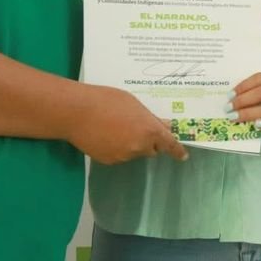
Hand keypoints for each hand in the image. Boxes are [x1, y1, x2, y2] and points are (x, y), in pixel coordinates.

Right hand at [69, 85, 187, 164]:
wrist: (77, 112)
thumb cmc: (107, 100)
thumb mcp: (133, 103)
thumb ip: (150, 118)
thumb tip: (163, 126)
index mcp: (149, 130)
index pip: (169, 145)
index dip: (177, 150)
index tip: (183, 156)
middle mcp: (139, 147)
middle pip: (151, 149)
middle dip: (148, 142)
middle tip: (136, 127)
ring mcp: (123, 156)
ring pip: (133, 152)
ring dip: (130, 144)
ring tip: (114, 126)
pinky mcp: (108, 160)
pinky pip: (118, 155)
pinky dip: (116, 148)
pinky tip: (104, 135)